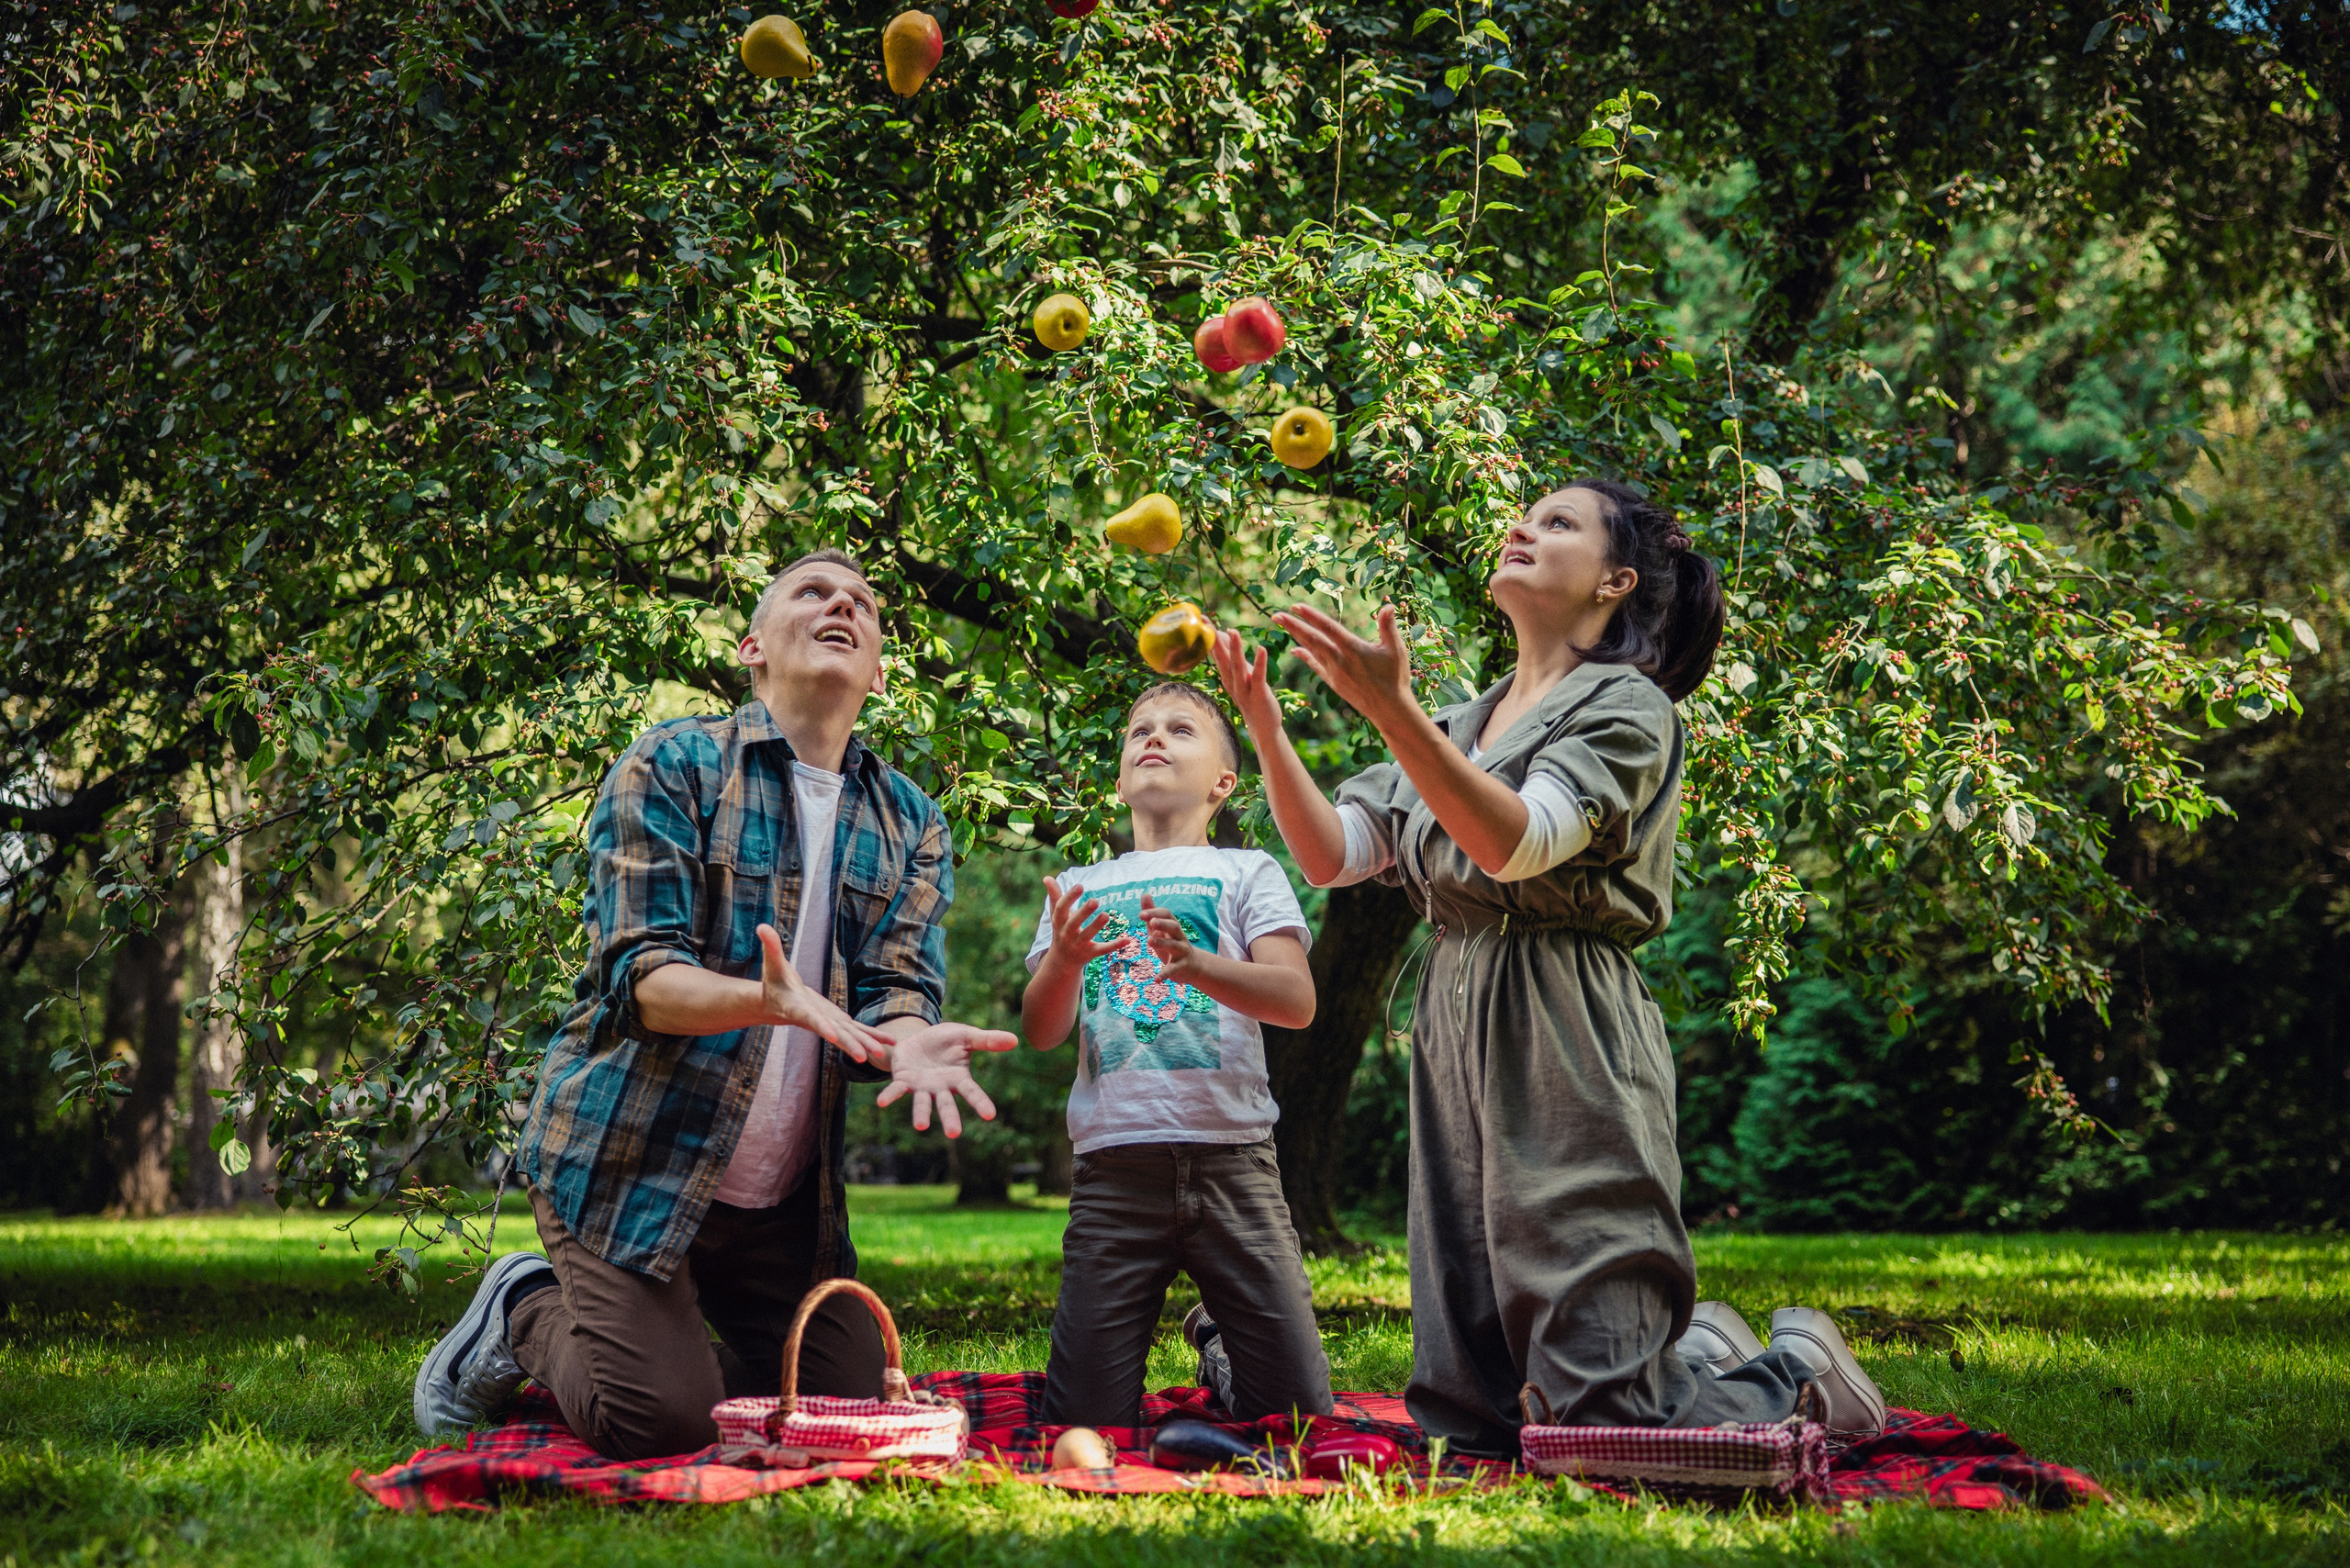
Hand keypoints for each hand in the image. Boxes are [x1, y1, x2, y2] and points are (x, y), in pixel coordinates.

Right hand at [756, 922, 891, 1064]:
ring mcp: (829, 1023)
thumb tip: (762, 926)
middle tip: (862, 1056)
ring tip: (882, 1053)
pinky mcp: (838, 1022)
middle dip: (848, 1044)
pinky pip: (857, 1030)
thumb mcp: (772, 965)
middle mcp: (816, 1021)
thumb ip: (770, 947)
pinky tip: (889, 1042)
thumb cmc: (774, 982)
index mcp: (799, 1009)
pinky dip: (872, 1035)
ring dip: (865, 1043)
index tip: (832, 1036)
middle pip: (834, 1033)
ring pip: (849, 1035)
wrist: (778, 1002)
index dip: (821, 1026)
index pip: (811, 1019)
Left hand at [875, 1021, 1018, 1136]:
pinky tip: (881, 1103)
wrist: (917, 1037)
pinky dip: (889, 1096)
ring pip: (922, 1103)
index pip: (972, 1092)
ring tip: (921, 1126)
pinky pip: (896, 1090)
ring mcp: (921, 1087)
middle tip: (954, 1133)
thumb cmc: (945, 1040)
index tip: (990, 1115)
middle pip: (947, 1105)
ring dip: (921, 1115)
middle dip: (950, 1118)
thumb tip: (1016, 1040)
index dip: (980, 1103)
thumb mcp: (966, 1036)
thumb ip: (988, 1040)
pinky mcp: (903, 1081)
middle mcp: (940, 1088)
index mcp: (958, 1078)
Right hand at [1042, 875, 1122, 965]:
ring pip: (1087, 936)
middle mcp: (1066, 934)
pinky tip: (1128, 939)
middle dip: (1083, 912)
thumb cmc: (1061, 930)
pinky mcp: (1090, 954)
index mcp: (1058, 922)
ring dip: (1096, 926)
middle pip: (1073, 923)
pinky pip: (1103, 950)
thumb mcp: (1057, 915)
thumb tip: (1046, 877)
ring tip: (1106, 915)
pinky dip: (1115, 945)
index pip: (1061, 909)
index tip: (1080, 886)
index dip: (1069, 898)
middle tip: (1095, 900)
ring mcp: (1078, 945)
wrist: (1062, 961)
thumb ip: (1054, 896)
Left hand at [1138, 895, 1206, 984]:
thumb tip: (1145, 894)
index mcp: (1173, 926)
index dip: (1155, 913)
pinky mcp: (1181, 966)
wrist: (1193, 966)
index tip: (1141, 914)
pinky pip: (1173, 969)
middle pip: (1174, 926)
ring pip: (1173, 945)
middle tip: (1150, 922)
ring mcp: (1182, 951)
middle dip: (1162, 923)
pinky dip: (1164, 974)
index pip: (1167, 915)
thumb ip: (1152, 914)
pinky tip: (1155, 979)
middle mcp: (1180, 937)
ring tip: (1148, 941)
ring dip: (1161, 943)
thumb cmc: (1172, 944)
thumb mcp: (1161, 930)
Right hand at [1210, 628, 1282, 737]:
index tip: (1200, 618)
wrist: (1263, 727)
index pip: (1216, 653)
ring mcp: (1245, 689)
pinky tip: (1261, 649)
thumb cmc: (1252, 699)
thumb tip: (1224, 636)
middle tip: (1205, 621)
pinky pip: (1258, 677)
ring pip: (1237, 667)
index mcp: (1227, 676)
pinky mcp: (1260, 695)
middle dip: (1214, 639)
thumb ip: (1232, 658)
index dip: (1209, 636)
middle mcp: (1232, 682)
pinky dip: (1259, 663)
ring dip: (1235, 649)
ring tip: (1233, 631)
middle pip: (1221, 658)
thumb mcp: (1240, 676)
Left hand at [1271, 602, 1413, 727]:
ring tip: (1282, 625)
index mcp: (1353, 648)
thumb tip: (1387, 606)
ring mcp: (1334, 673)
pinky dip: (1305, 656)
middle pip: (1312, 639)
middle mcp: (1340, 660)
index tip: (1296, 606)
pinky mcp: (1334, 683)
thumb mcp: (1396, 650)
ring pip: (1311, 650)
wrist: (1389, 710)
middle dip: (1293, 626)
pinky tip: (1295, 650)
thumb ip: (1388, 627)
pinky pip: (1316, 666)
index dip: (1311, 616)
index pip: (1328, 628)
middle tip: (1275, 615)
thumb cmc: (1395, 678)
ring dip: (1296, 636)